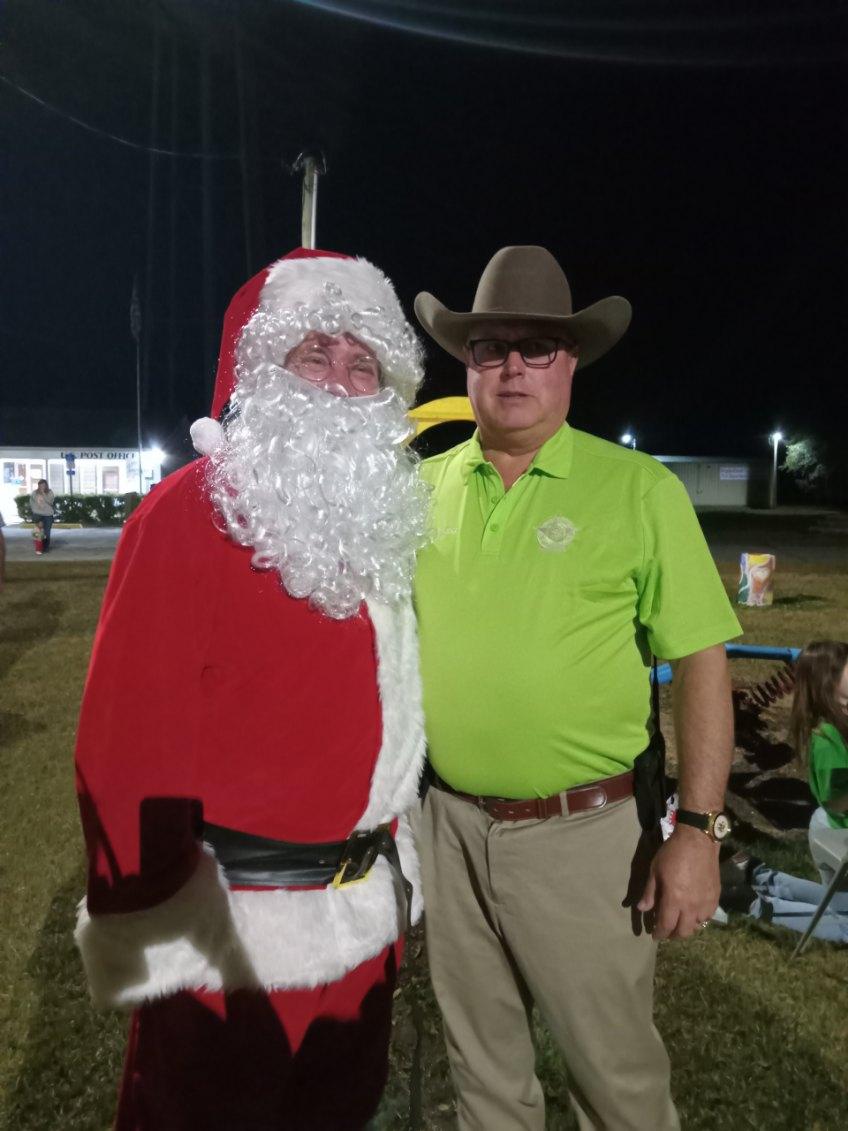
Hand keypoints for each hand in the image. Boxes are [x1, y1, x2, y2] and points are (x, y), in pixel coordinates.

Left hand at [637, 824, 719, 939]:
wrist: (698, 840)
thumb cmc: (673, 853)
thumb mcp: (655, 870)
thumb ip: (650, 892)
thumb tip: (642, 909)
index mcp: (674, 900)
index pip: (666, 925)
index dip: (659, 933)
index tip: (655, 936)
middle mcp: (691, 906)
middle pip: (683, 932)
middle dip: (673, 935)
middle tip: (666, 932)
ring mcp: (706, 903)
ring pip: (697, 926)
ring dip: (687, 928)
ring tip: (680, 923)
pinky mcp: (716, 897)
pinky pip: (708, 916)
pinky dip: (700, 919)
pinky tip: (694, 914)